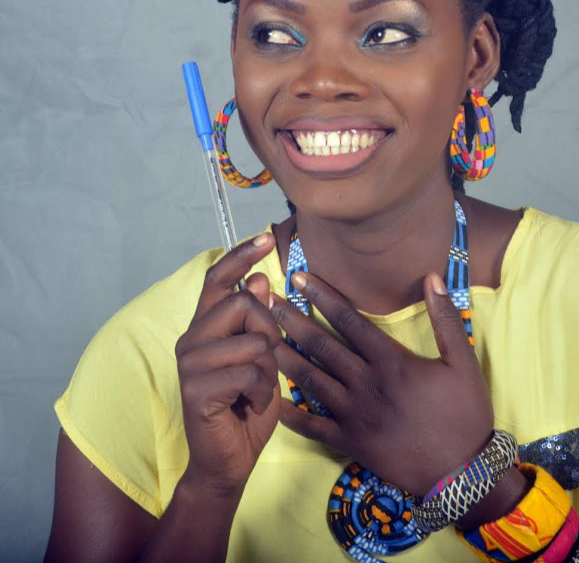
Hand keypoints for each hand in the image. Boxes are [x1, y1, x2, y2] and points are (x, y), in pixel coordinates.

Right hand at [174, 234, 282, 496]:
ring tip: (254, 391)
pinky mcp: (197, 388)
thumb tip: (260, 279)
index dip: (241, 255)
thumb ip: (257, 322)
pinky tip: (249, 406)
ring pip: (255, 340)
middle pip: (245, 304)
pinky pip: (251, 372)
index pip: (217, 279)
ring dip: (268, 371)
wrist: (228, 461)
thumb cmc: (247, 406)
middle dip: (270, 332)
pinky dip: (263, 392)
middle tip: (263, 365)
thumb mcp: (261, 358)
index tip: (265, 236)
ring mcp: (191, 363)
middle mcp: (192, 338)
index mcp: (206, 327)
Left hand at [270, 272, 493, 495]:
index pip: (349, 321)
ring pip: (311, 381)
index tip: (300, 278)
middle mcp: (366, 384)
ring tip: (261, 338)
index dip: (322, 296)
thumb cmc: (466, 414)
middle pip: (322, 346)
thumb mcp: (463, 362)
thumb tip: (431, 276)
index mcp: (392, 362)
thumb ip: (446, 318)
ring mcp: (354, 415)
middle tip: (267, 301)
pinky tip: (272, 399)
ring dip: (285, 357)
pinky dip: (291, 413)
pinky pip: (313, 427)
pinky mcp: (350, 443)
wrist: (462, 474)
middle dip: (293, 320)